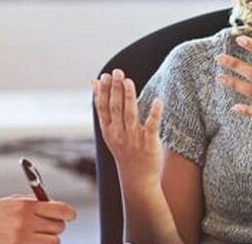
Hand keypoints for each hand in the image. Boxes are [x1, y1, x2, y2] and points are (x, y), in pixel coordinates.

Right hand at [0, 196, 75, 243]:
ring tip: (36, 237)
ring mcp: (20, 241)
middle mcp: (24, 223)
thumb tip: (56, 209)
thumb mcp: (12, 202)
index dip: (68, 213)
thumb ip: (34, 204)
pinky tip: (30, 242)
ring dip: (48, 240)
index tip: (71, 215)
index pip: (58, 210)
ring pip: (53, 243)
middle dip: (56, 226)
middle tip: (47, 226)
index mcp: (25, 206)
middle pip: (58, 228)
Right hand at [93, 69, 163, 185]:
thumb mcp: (109, 129)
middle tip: (117, 72)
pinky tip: (158, 100)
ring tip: (128, 81)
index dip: (103, 91)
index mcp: (108, 129)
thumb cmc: (123, 148)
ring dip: (129, 96)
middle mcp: (118, 133)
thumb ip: (103, 105)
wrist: (137, 178)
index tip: (104, 76)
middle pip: (115, 108)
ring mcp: (133, 138)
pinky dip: (154, 113)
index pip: (103, 107)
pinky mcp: (149, 143)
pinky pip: (152, 126)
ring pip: (130, 114)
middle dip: (115, 89)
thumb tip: (93, 83)